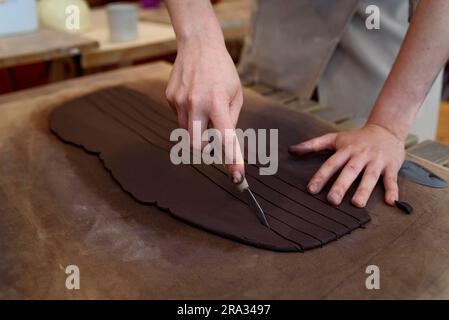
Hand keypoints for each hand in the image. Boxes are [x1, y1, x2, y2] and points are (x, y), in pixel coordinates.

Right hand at [165, 34, 244, 182]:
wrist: (198, 44)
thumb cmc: (222, 70)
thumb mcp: (236, 93)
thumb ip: (231, 119)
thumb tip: (224, 141)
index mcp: (217, 103)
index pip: (225, 138)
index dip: (232, 160)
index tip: (237, 177)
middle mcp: (195, 104)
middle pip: (196, 145)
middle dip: (205, 149)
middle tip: (214, 140)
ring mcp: (179, 102)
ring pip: (186, 132)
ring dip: (197, 130)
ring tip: (204, 108)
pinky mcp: (169, 98)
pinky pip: (179, 117)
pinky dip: (188, 115)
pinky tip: (193, 97)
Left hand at [288, 124, 404, 207]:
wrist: (386, 129)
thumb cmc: (356, 138)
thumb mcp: (334, 138)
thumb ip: (312, 145)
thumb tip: (290, 150)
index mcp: (345, 150)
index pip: (331, 164)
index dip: (321, 176)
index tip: (311, 189)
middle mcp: (360, 155)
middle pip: (350, 171)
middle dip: (341, 185)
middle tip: (332, 201)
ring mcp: (376, 160)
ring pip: (370, 176)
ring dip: (364, 190)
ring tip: (357, 204)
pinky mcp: (391, 166)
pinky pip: (392, 179)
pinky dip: (393, 190)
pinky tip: (391, 202)